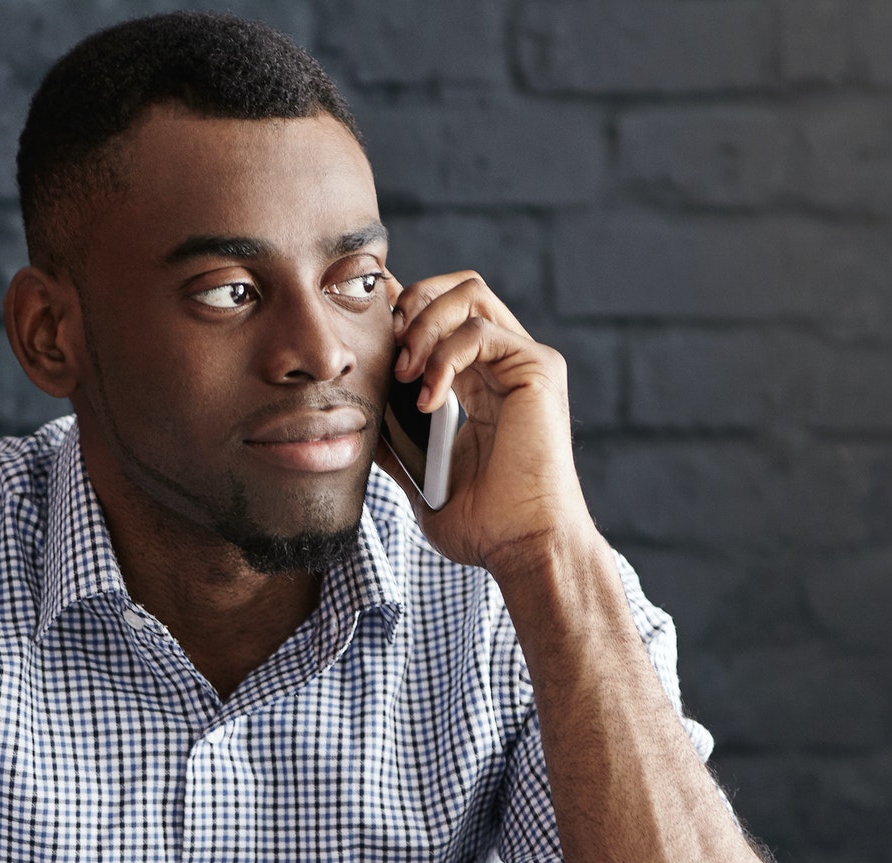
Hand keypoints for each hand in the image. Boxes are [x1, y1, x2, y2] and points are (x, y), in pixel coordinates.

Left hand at [381, 271, 595, 576]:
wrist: (520, 546)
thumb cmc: (481, 523)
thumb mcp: (418, 475)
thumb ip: (393, 438)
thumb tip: (354, 414)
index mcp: (479, 382)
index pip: (441, 317)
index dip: (403, 311)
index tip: (367, 331)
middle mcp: (504, 365)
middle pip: (457, 288)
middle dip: (412, 306)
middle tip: (388, 352)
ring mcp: (524, 363)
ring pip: (469, 294)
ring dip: (423, 326)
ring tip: (405, 374)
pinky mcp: (537, 369)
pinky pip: (480, 332)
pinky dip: (444, 357)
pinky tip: (429, 400)